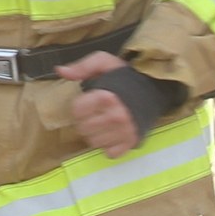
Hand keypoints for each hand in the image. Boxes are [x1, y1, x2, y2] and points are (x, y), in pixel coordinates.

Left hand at [58, 53, 185, 156]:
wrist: (154, 89)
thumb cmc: (125, 76)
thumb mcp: (104, 62)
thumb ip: (82, 66)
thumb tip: (60, 71)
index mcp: (107, 97)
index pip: (77, 111)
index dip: (79, 106)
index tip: (87, 101)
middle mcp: (117, 116)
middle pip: (83, 129)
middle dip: (85, 121)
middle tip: (95, 112)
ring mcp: (125, 132)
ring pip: (94, 142)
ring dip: (96, 134)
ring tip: (104, 121)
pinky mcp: (132, 143)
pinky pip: (109, 153)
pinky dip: (108, 145)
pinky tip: (113, 133)